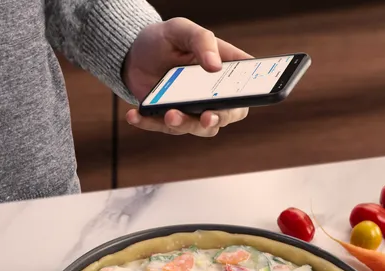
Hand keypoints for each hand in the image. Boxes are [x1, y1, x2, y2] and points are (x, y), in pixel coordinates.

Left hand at [123, 17, 251, 136]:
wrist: (132, 54)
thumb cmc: (164, 39)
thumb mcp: (181, 29)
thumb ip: (202, 40)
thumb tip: (215, 66)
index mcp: (223, 70)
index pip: (246, 86)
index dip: (251, 96)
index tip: (244, 98)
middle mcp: (212, 94)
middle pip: (227, 115)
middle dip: (219, 119)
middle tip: (208, 117)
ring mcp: (191, 109)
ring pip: (198, 127)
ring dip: (184, 124)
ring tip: (169, 114)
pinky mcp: (169, 118)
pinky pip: (163, 127)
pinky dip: (149, 123)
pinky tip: (134, 115)